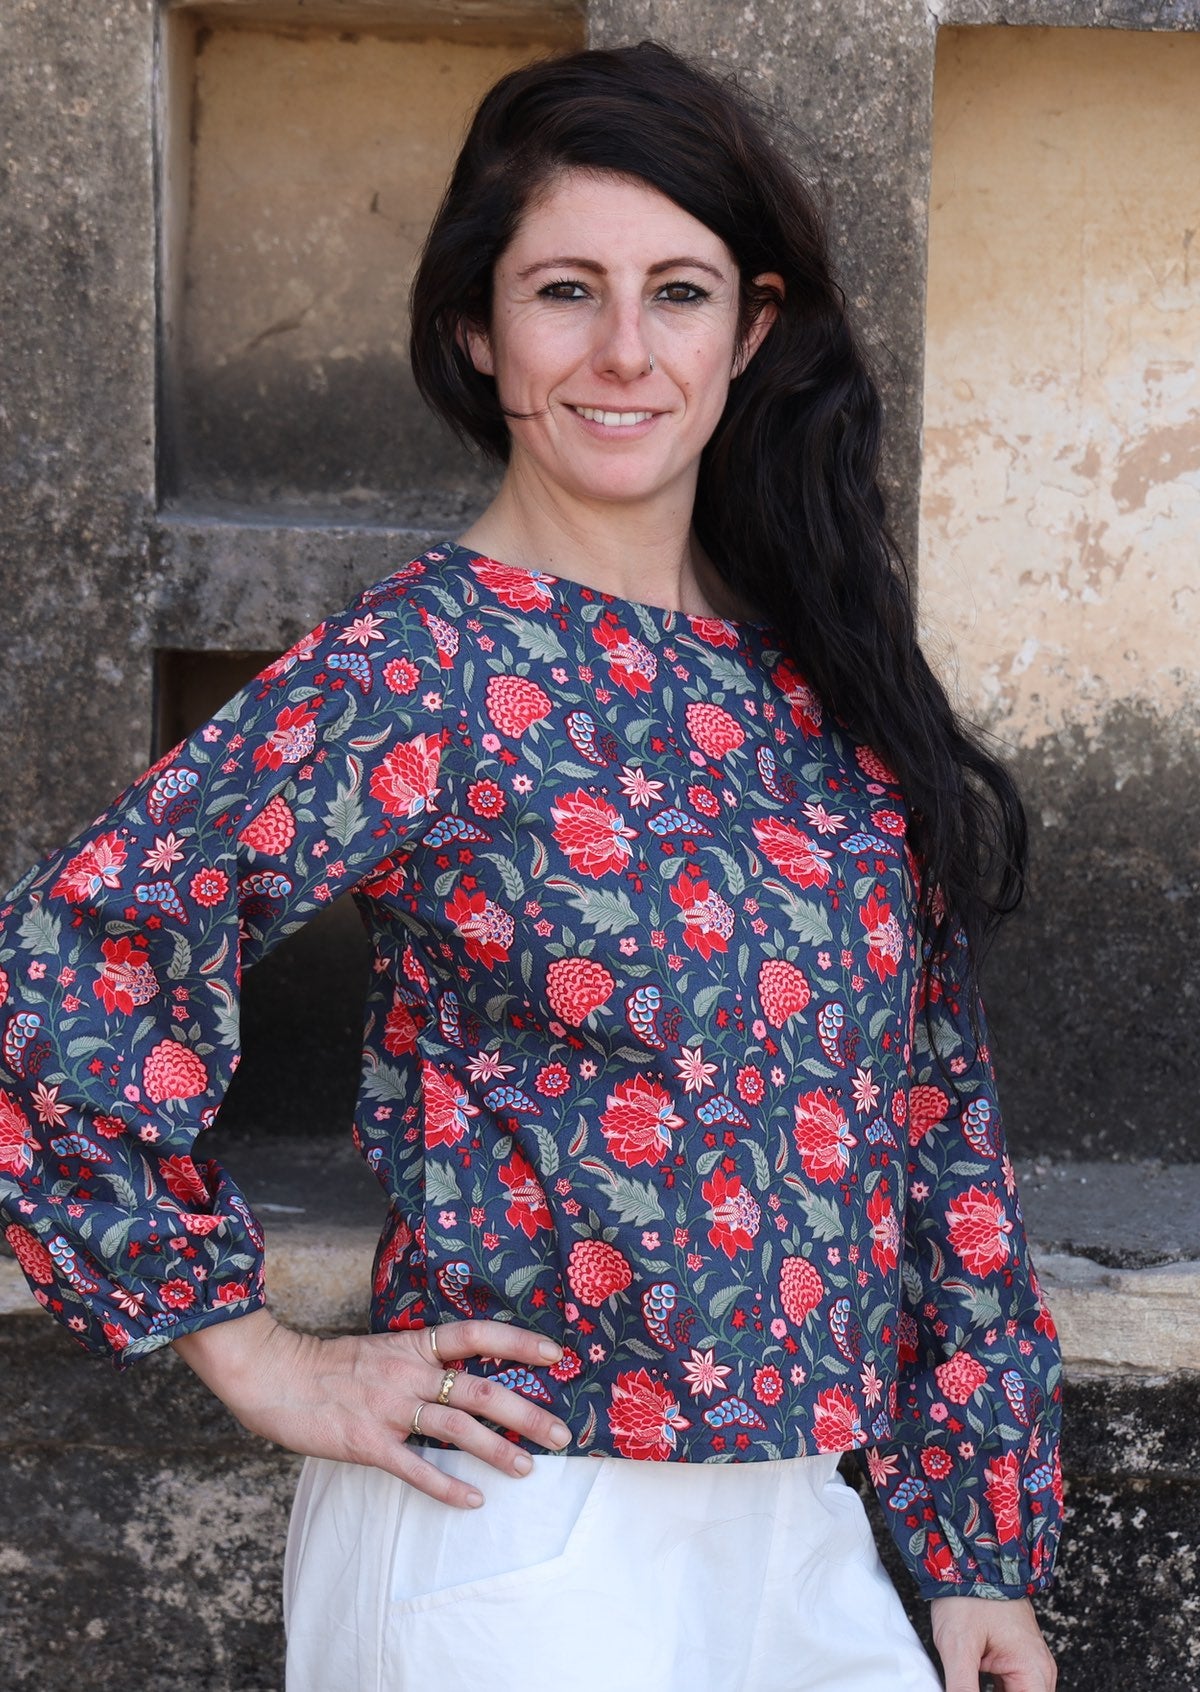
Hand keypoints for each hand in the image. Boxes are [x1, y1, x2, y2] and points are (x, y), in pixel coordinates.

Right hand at [174, 1308, 571, 1508]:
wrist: (274, 1374)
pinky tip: (473, 1500)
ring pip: (458, 1429)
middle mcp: (409, 1373)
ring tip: (528, 1468)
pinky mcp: (368, 1443)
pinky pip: (416, 1468)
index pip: (476, 1335)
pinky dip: (447, 1486)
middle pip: (481, 1390)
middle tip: (561, 1432)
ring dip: (498, 1450)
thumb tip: (458, 1376)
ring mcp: (390, 1408)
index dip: (517, 1342)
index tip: (555, 1353)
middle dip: (527, 1412)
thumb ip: (418, 1362)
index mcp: (413, 1345)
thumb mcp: (380, 1350)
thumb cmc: (327, 1365)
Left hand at [931, 1595, 1055, 1691]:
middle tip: (966, 1682)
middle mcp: (1038, 1669)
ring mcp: (1027, 1661)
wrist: (969, 1556)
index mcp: (1034, 1671)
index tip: (970, 1689)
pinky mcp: (1013, 1656)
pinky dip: (990, 1690)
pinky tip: (970, 1684)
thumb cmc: (968, 1593)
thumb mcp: (958, 1647)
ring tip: (967, 1680)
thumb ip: (962, 1689)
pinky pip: (1008, 1687)